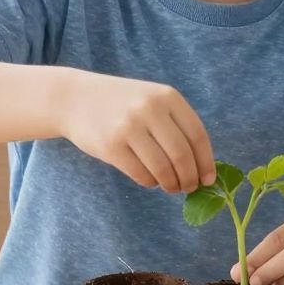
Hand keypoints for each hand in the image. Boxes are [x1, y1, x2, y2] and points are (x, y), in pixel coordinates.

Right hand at [59, 69, 214, 192]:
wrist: (75, 98)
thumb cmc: (122, 104)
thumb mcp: (151, 100)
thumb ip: (175, 125)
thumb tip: (200, 166)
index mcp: (167, 96)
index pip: (197, 135)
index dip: (206, 162)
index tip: (208, 179)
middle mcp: (150, 109)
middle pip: (182, 155)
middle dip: (189, 178)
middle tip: (189, 187)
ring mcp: (129, 127)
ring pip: (162, 168)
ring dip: (171, 184)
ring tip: (171, 186)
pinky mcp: (111, 146)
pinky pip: (141, 174)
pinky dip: (150, 182)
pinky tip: (151, 180)